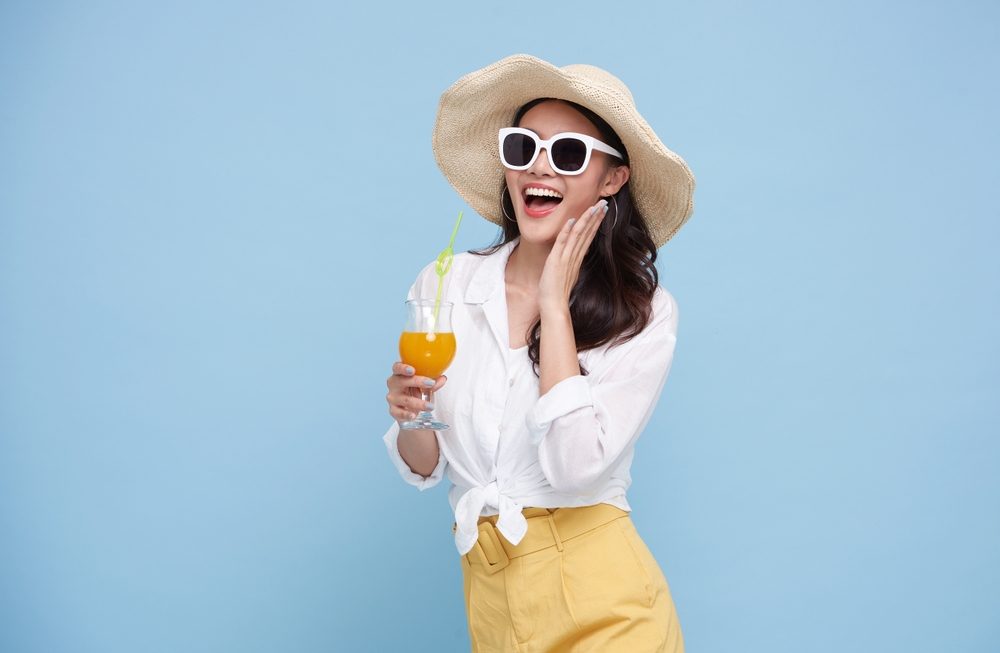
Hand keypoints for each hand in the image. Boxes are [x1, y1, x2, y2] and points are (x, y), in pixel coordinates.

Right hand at [386, 362, 447, 422]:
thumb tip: (443, 378)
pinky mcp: (393, 410)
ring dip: (418, 403)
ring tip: (430, 406)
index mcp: (399, 374)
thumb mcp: (425, 386)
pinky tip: (413, 416)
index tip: (412, 370)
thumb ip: (433, 382)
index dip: (403, 368)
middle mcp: (393, 385)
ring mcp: (393, 398)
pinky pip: (399, 413)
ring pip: (404, 399)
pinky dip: (406, 414)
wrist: (410, 409)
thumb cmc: (415, 391)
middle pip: (401, 381)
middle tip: (430, 383)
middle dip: (416, 381)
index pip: (397, 368)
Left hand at [537, 199, 608, 315]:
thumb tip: (574, 256)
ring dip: (585, 220)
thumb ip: (571, 263)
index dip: (595, 222)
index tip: (601, 210)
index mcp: (577, 258)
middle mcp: (574, 256)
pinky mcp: (556, 261)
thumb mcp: (567, 274)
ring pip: (578, 235)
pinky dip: (566, 231)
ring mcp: (566, 258)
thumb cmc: (557, 293)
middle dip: (595, 217)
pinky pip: (562, 243)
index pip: (588, 236)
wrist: (554, 306)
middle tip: (604, 203)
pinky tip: (572, 220)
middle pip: (587, 233)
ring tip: (594, 207)